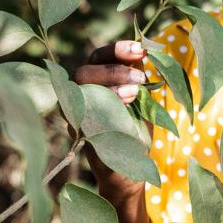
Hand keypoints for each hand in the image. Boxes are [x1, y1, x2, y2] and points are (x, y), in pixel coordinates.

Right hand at [74, 39, 151, 222]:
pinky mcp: (79, 135)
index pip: (96, 57)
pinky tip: (125, 109)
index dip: (116, 50)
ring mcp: (76, 116)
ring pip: (80, 90)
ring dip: (109, 86)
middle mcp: (80, 98)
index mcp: (95, 84)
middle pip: (84, 71)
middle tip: (140, 78)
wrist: (132, 172)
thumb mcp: (140, 101)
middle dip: (114, 70)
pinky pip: (83, 114)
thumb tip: (146, 50)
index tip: (140, 50)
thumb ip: (137, 78)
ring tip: (135, 92)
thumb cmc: (135, 133)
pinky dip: (103, 107)